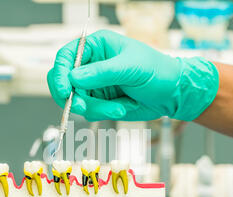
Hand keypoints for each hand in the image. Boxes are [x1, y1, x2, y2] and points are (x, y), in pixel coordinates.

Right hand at [47, 30, 218, 121]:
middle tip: (84, 107)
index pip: (65, 58)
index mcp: (95, 47)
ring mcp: (94, 86)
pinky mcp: (100, 103)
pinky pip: (90, 112)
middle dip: (74, 97)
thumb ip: (101, 72)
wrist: (172, 94)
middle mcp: (91, 66)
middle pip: (64, 83)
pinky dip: (104, 113)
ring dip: (97, 108)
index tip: (63, 90)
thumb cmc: (157, 70)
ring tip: (121, 106)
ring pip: (77, 101)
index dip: (59, 74)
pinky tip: (123, 107)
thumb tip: (72, 77)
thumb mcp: (129, 67)